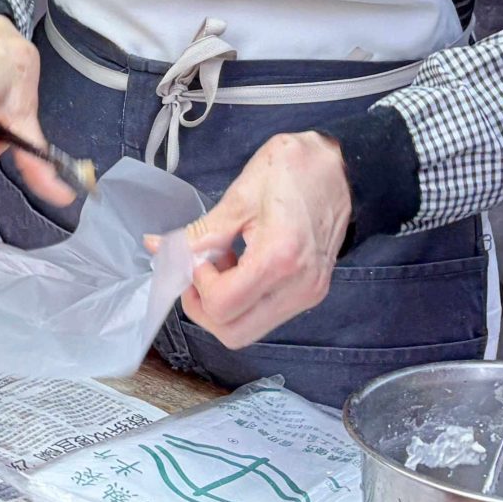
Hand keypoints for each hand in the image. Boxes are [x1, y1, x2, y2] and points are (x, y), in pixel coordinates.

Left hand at [171, 132, 350, 347]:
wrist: (343, 168)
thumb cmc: (293, 170)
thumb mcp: (240, 196)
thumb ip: (200, 232)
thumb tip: (159, 248)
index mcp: (280, 258)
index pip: (222, 305)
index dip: (198, 286)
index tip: (199, 258)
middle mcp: (299, 286)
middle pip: (233, 333)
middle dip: (204, 309)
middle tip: (199, 273)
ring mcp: (309, 294)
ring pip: (249, 331)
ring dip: (224, 307)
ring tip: (223, 267)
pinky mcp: (312, 293)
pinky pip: (266, 316)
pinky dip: (244, 303)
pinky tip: (241, 268)